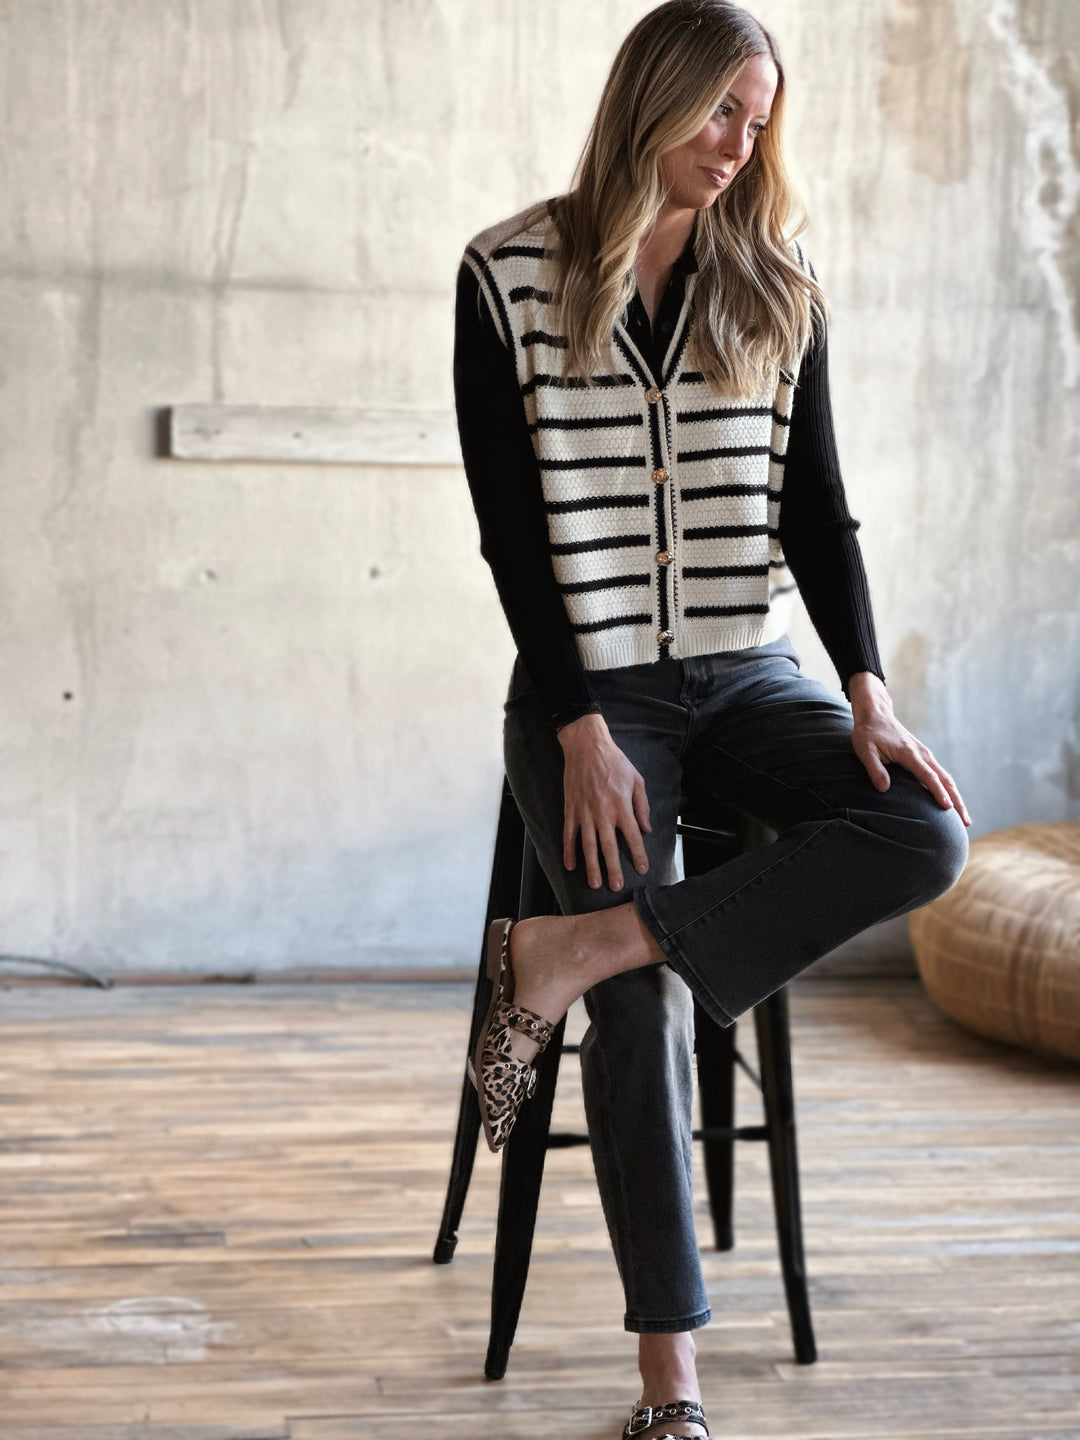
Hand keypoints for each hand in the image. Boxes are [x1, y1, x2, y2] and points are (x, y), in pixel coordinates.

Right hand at [557, 713, 651, 890]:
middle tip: (615, 887)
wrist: (586, 747)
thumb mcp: (636, 780)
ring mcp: (584, 813)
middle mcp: (603, 813)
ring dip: (591, 866)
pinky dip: (569, 851)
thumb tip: (646, 829)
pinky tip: (570, 865)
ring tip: (594, 883)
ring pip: (588, 845)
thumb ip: (642, 806)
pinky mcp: (571, 810)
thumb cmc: (614, 762)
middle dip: (613, 869)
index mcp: (621, 806)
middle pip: (609, 847)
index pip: (633, 837)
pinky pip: (569, 835)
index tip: (642, 869)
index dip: (638, 854)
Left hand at [847, 672, 970, 825]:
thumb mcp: (865, 750)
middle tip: (965, 822)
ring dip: (956, 797)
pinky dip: (948, 789)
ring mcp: (925, 755)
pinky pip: (940, 775)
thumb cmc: (869, 733)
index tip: (948, 807)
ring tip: (964, 819)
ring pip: (946, 778)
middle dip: (956, 800)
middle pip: (945, 779)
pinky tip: (951, 802)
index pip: (928, 776)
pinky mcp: (924, 757)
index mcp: (909, 753)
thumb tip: (884, 789)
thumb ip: (875, 769)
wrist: (876, 714)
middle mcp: (923, 754)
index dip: (938, 792)